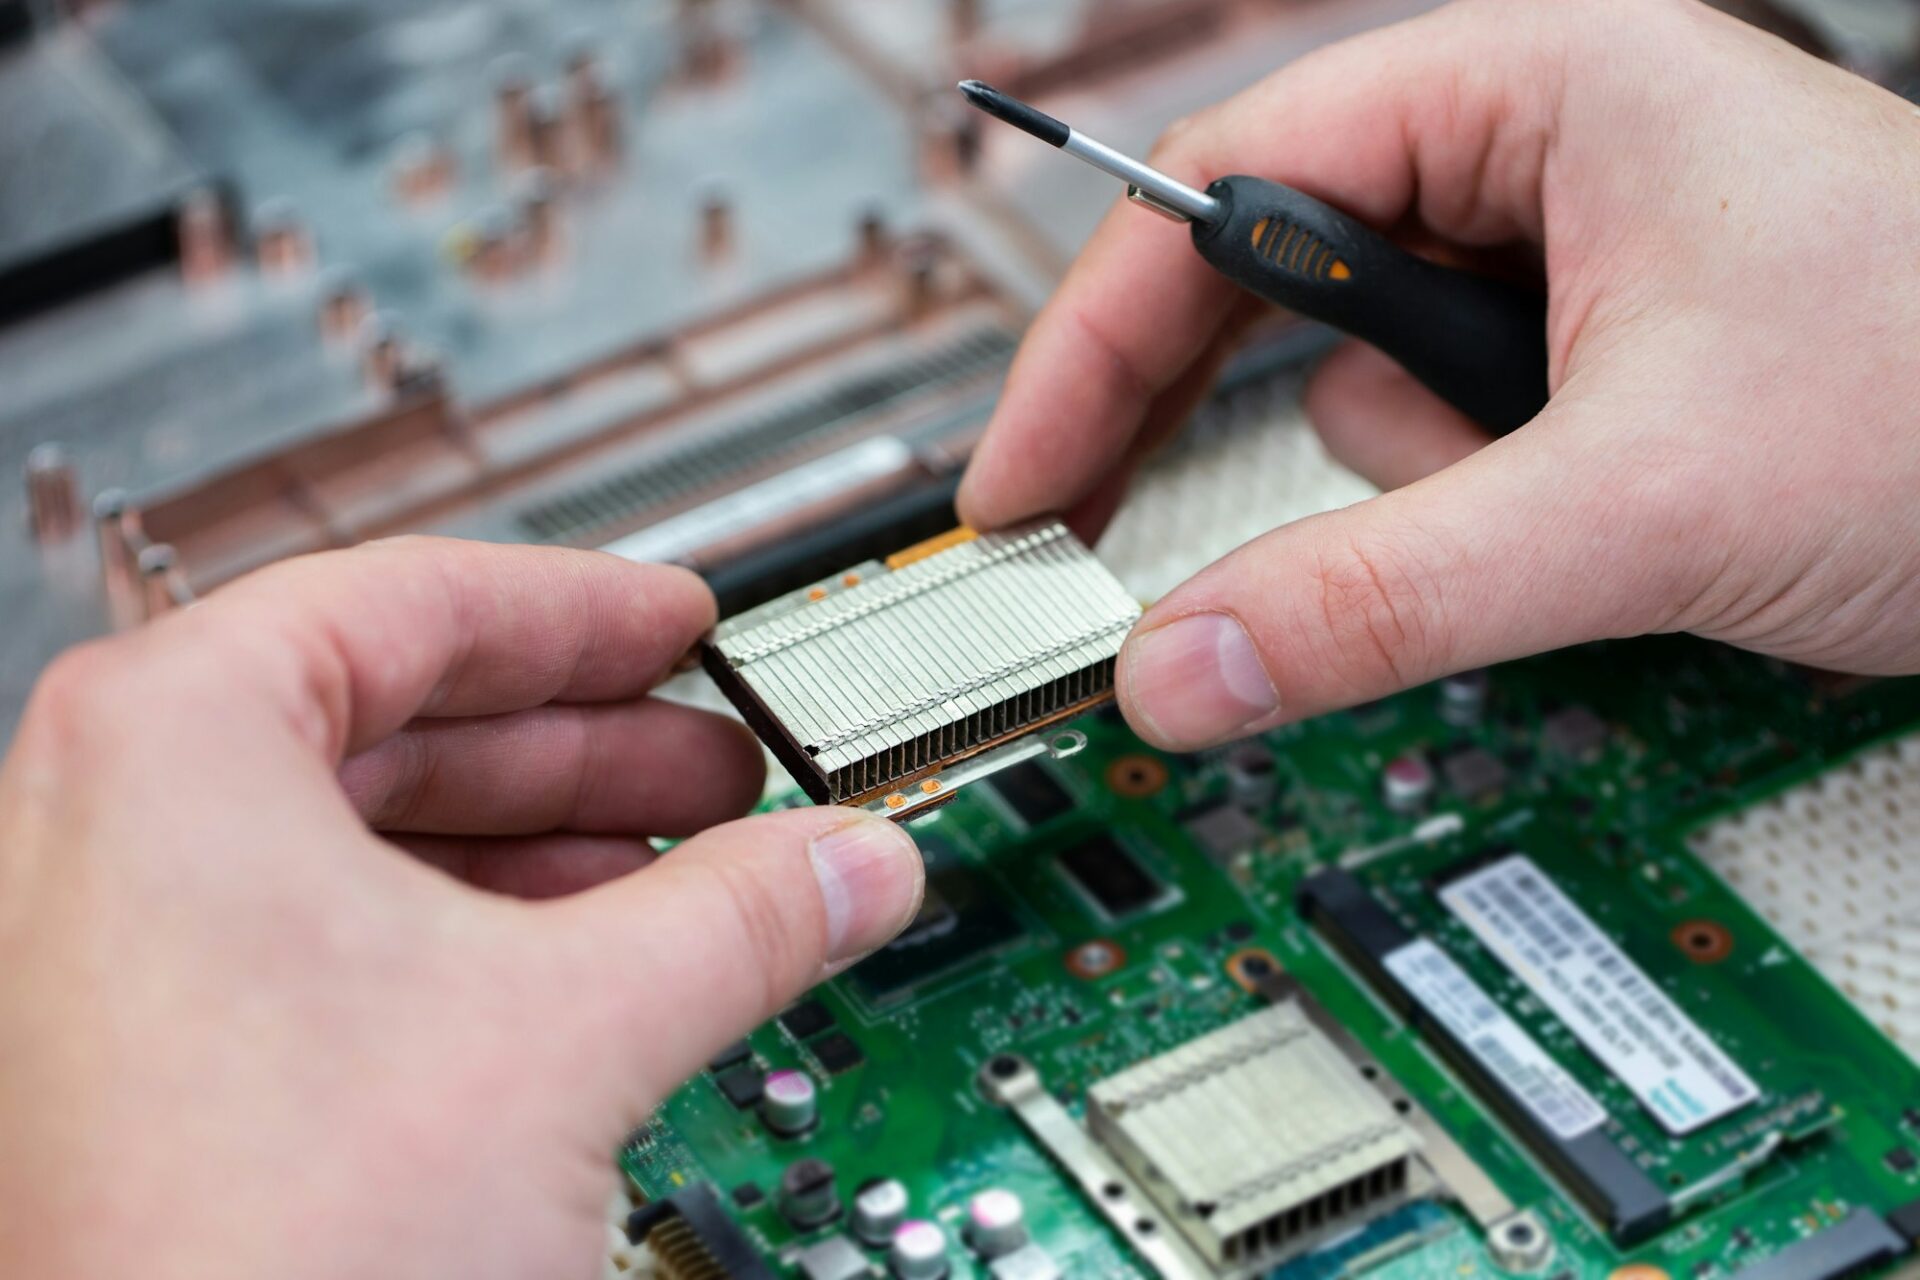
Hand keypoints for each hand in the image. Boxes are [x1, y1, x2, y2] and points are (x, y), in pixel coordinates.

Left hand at [0, 538, 923, 1279]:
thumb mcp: (570, 1035)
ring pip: (363, 839)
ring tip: (679, 879)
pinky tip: (584, 981)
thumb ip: (740, 916)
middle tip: (713, 765)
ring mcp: (112, 958)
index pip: (413, 602)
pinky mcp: (149, 1065)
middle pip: (394, 721)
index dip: (579, 613)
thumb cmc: (259, 1257)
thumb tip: (847, 867)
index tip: (676, 626)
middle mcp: (106, 834)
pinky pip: (326, 942)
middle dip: (581, 750)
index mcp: (168, 747)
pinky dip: (468, 941)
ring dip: (540, 854)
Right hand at [959, 0, 1919, 749]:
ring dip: (1414, 484)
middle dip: (1204, 417)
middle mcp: (1540, 153)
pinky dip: (1472, 509)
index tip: (1018, 475)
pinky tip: (1584, 521)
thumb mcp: (1638, 503)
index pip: (1234, 183)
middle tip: (1085, 530)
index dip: (1093, 336)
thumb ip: (1384, 595)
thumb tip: (1183, 666)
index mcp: (1541, 86)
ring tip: (1555, 509)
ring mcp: (1565, 261)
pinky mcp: (1590, 363)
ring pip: (1364, 394)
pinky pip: (1447, 446)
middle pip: (1270, 282)